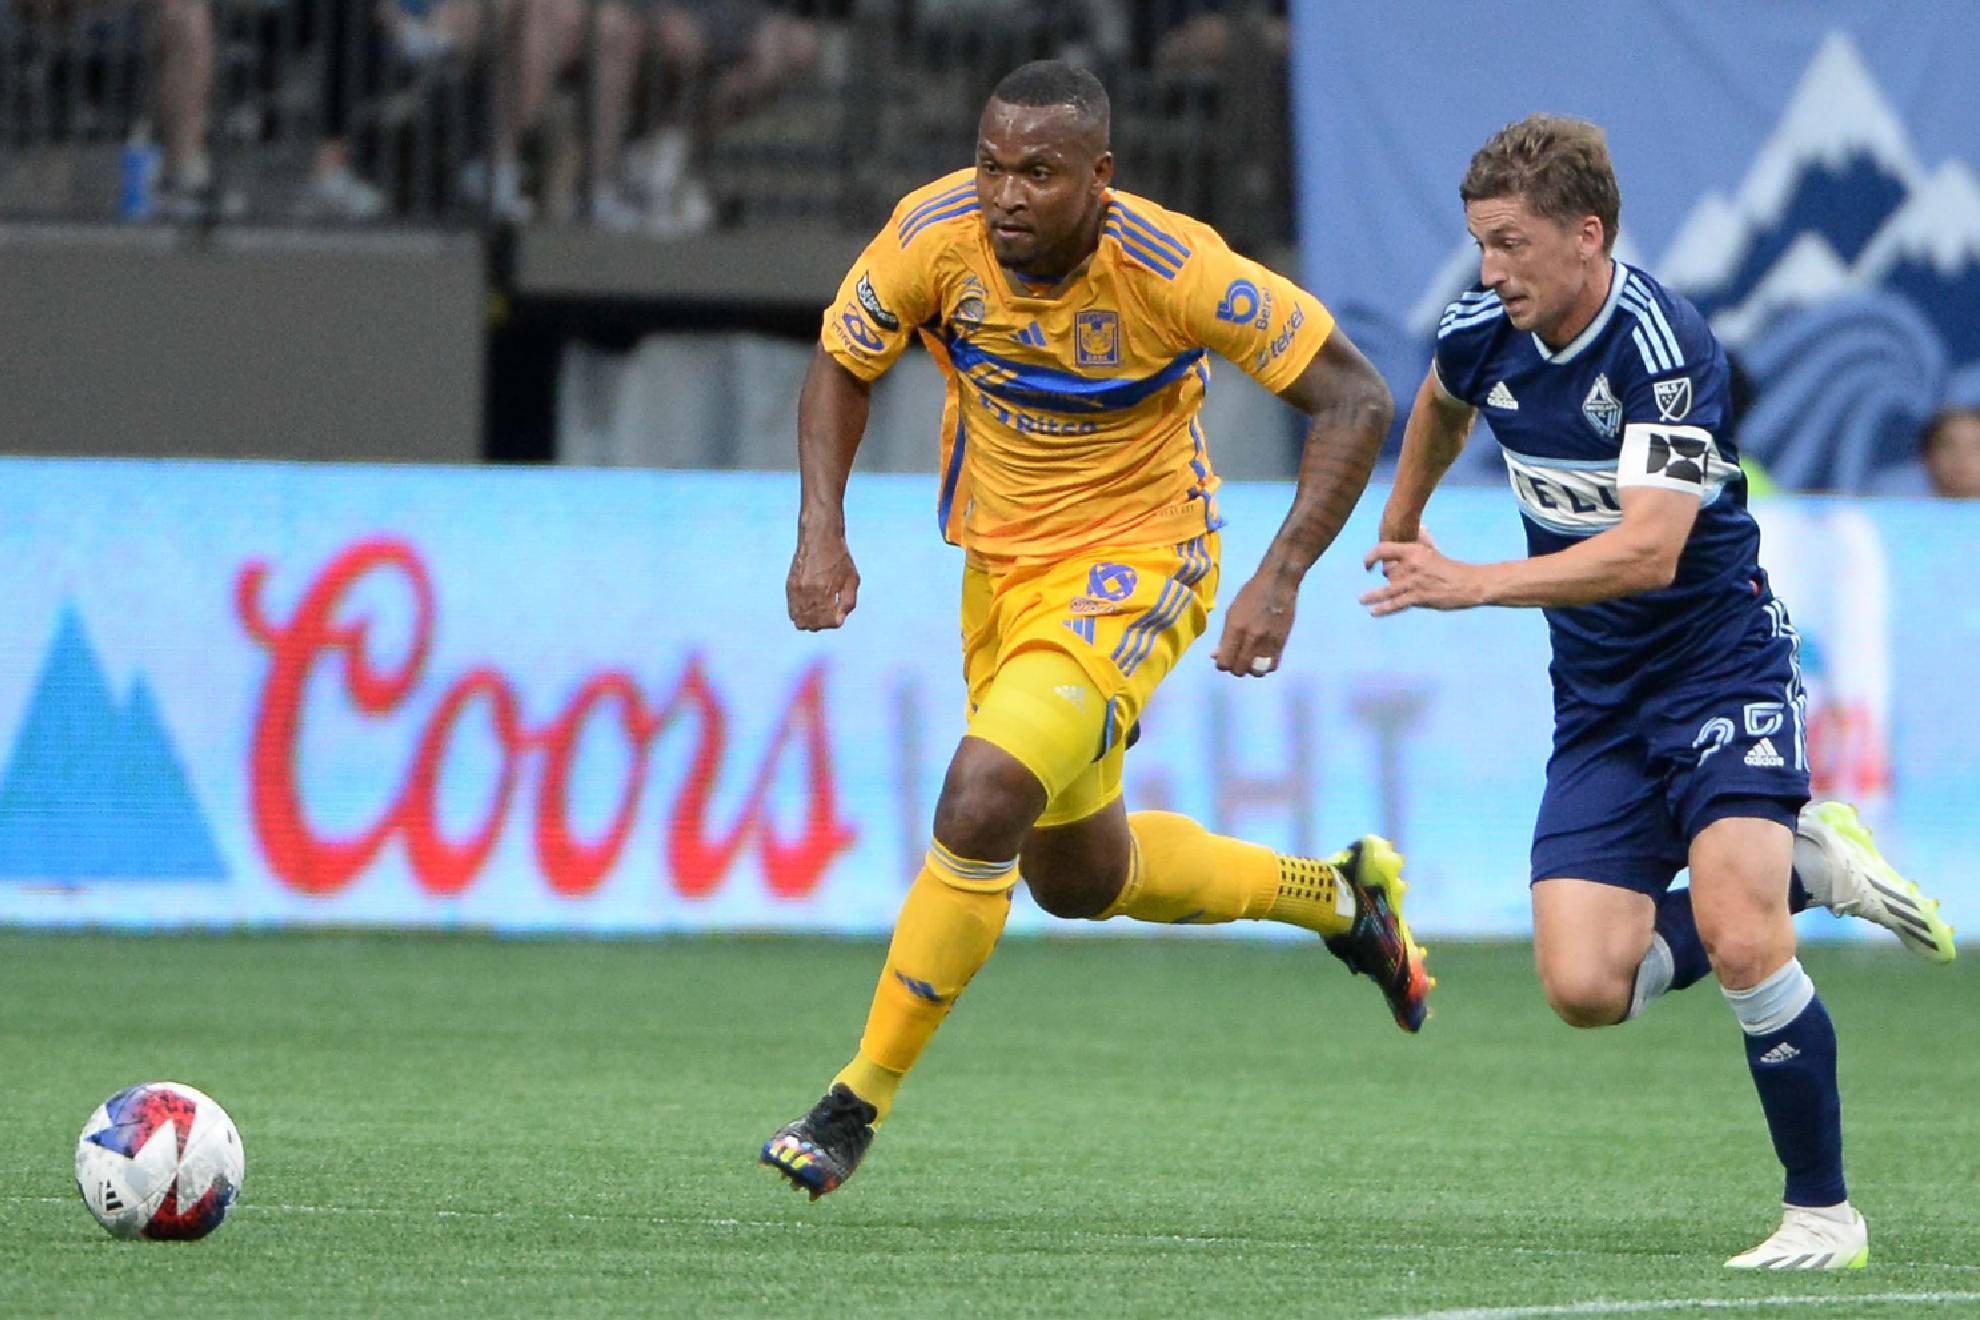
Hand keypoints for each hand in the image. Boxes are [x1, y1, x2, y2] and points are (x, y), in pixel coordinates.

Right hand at [786, 531, 859, 629]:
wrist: (819, 537)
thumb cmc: (839, 558)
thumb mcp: (852, 579)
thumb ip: (848, 601)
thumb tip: (840, 620)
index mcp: (827, 591)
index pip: (830, 621)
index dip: (836, 621)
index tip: (839, 616)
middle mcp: (810, 592)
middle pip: (813, 625)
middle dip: (823, 624)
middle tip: (829, 615)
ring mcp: (797, 590)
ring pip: (800, 621)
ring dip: (810, 622)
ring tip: (819, 614)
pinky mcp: (790, 586)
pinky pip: (792, 611)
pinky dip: (800, 615)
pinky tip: (808, 609)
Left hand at [1213, 575, 1294, 677]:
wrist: (1278, 583)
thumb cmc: (1251, 594)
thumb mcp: (1232, 612)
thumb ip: (1224, 637)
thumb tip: (1216, 656)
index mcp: (1236, 628)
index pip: (1225, 662)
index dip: (1222, 664)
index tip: (1223, 659)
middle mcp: (1252, 638)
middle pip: (1240, 670)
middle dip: (1235, 668)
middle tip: (1236, 659)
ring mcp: (1268, 642)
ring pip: (1256, 672)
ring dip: (1251, 669)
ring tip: (1249, 660)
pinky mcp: (1282, 643)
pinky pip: (1272, 666)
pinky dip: (1265, 667)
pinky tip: (1261, 658)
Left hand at [1360, 529, 1485, 615]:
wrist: (1469, 583)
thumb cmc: (1450, 568)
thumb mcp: (1432, 551)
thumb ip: (1419, 544)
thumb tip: (1416, 529)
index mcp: (1415, 551)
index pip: (1384, 549)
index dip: (1371, 556)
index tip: (1367, 565)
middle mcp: (1412, 564)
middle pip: (1387, 573)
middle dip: (1387, 580)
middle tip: (1391, 584)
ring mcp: (1415, 582)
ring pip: (1387, 590)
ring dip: (1372, 596)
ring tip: (1361, 600)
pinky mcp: (1420, 597)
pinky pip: (1397, 604)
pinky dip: (1384, 609)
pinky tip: (1374, 612)